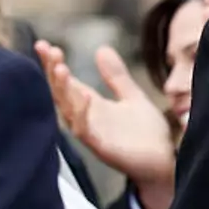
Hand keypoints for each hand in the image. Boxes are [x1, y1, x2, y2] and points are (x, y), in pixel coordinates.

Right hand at [36, 39, 176, 204]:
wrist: (164, 163)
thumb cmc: (147, 134)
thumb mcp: (133, 97)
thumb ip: (117, 76)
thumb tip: (101, 48)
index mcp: (91, 105)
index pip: (66, 82)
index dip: (53, 64)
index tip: (44, 45)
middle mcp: (86, 118)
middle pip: (61, 92)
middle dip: (52, 72)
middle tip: (48, 50)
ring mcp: (92, 133)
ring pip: (68, 110)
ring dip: (63, 90)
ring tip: (60, 68)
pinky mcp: (102, 147)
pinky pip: (85, 131)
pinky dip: (83, 114)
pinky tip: (85, 96)